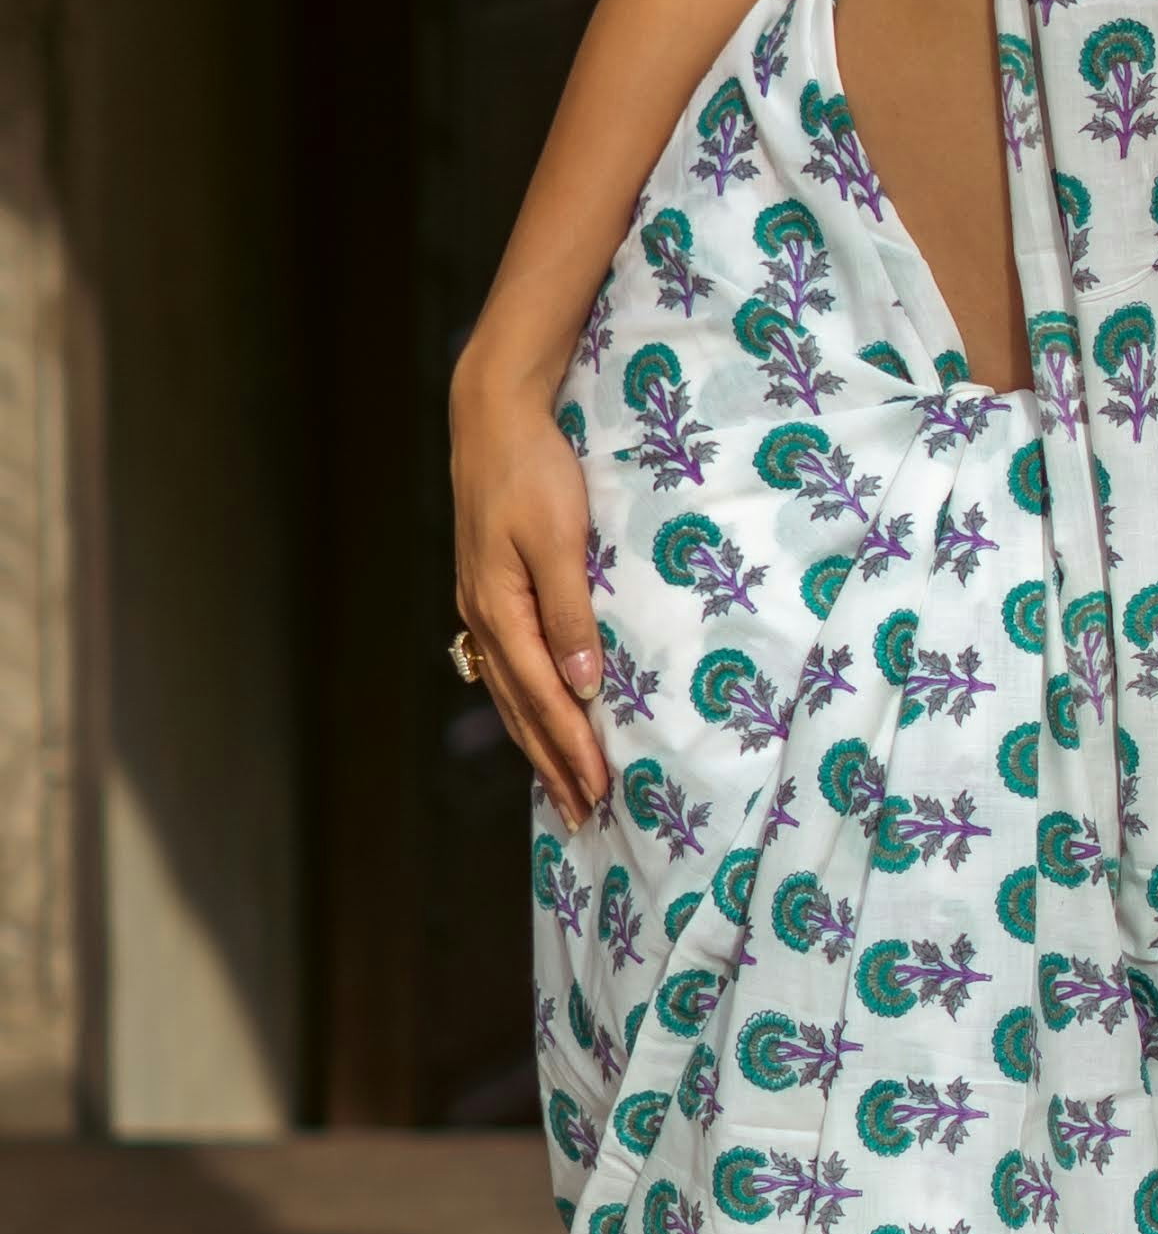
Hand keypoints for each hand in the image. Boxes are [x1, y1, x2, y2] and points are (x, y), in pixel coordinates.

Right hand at [453, 375, 607, 828]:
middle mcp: (484, 618)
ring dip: (538, 744)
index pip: (543, 698)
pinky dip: (525, 707)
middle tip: (584, 815)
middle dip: (554, 764)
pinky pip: (508, 669)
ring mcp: (481, 608)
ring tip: (562, 788)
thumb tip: (583, 685)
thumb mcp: (559, 538)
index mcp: (500, 610)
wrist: (493, 418)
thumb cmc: (533, 471)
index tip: (599, 792)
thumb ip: (570, 612)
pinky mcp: (488, 593)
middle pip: (522, 709)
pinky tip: (539, 721)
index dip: (571, 748)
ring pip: (511, 694)